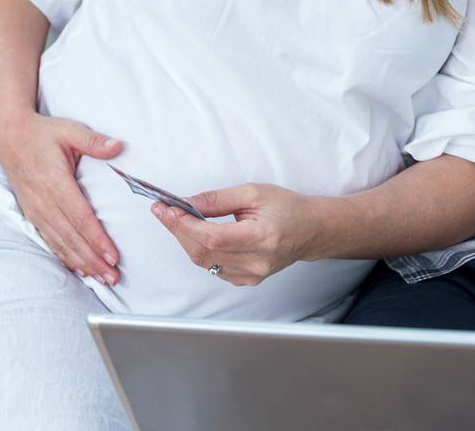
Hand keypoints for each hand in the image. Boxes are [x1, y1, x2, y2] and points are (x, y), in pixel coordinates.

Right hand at [0, 112, 124, 283]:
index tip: (112, 255)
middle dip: (93, 259)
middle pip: (71, 237)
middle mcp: (44, 201)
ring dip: (81, 262)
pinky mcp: (33, 214)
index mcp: (55, 182)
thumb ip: (94, 141)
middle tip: (113, 276)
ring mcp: (36, 210)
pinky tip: (78, 267)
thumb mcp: (69, 130)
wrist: (9, 138)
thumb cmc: (42, 134)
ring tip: (101, 277)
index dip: (97, 239)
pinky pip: (50, 240)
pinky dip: (65, 256)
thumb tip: (118, 146)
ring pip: (60, 243)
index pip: (80, 217)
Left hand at [152, 183, 320, 286]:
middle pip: (204, 252)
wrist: (310, 230)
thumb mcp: (254, 193)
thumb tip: (187, 203)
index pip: (213, 237)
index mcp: (262, 238)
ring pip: (205, 262)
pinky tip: (198, 235)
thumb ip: (218, 199)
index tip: (166, 210)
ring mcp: (252, 275)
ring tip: (178, 219)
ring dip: (187, 240)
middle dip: (179, 230)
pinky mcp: (246, 280)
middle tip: (164, 212)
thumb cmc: (287, 208)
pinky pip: (214, 268)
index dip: (185, 225)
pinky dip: (201, 250)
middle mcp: (257, 262)